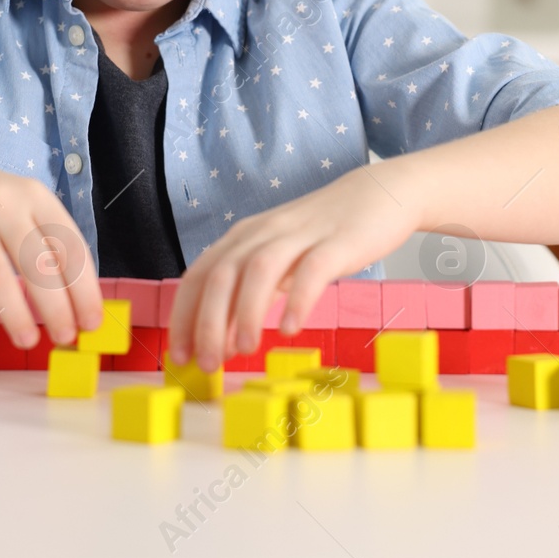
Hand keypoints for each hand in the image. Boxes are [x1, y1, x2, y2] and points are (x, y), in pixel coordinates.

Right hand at [0, 140, 103, 348]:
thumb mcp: (16, 205)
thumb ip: (42, 245)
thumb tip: (74, 304)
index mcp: (33, 194)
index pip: (69, 246)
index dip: (85, 289)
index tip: (92, 322)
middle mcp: (0, 199)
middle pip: (37, 263)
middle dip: (56, 309)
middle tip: (65, 338)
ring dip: (16, 316)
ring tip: (27, 341)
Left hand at [167, 161, 422, 371]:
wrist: (380, 193)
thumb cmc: (324, 235)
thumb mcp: (278, 260)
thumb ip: (250, 294)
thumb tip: (222, 341)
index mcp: (245, 237)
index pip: (199, 275)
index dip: (184, 315)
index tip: (179, 355)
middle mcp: (265, 232)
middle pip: (222, 274)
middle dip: (208, 322)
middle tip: (208, 364)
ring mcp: (301, 235)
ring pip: (260, 269)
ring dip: (247, 312)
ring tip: (246, 351)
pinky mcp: (338, 242)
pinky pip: (312, 271)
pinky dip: (297, 300)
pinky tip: (291, 329)